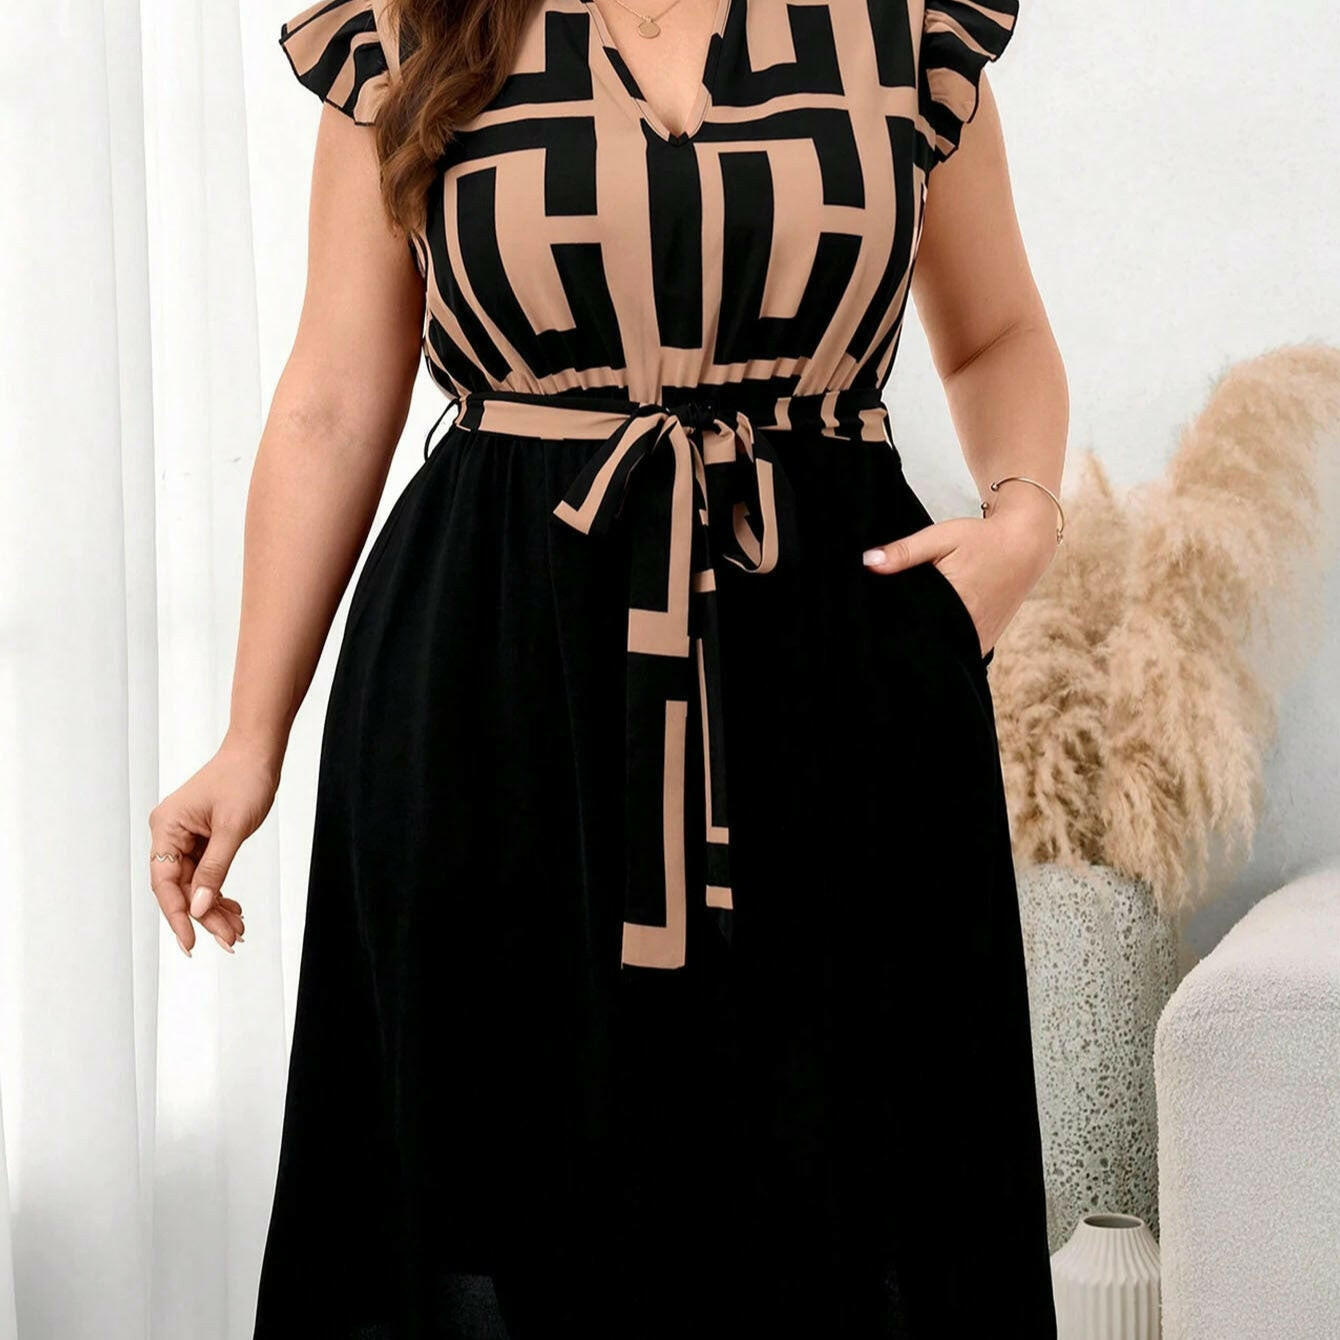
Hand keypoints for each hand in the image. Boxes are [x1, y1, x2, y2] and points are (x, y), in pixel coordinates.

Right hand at [147, 734, 280, 955]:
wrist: (259, 752)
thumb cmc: (245, 779)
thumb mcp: (233, 828)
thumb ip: (215, 869)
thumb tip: (198, 907)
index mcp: (167, 827)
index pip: (164, 883)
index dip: (177, 915)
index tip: (191, 942)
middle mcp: (170, 833)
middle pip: (180, 887)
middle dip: (205, 916)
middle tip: (229, 941)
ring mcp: (185, 836)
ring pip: (194, 884)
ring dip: (214, 908)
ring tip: (237, 930)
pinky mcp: (202, 838)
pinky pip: (205, 873)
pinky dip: (218, 891)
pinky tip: (234, 910)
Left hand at [861, 505, 1057, 656]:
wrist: (1025, 545)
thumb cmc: (981, 539)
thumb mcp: (940, 537)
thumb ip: (904, 552)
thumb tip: (867, 562)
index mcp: (955, 603)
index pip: (911, 629)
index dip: (889, 632)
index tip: (871, 630)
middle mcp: (969, 628)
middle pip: (925, 645)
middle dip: (903, 641)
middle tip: (879, 638)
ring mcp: (979, 640)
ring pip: (943, 654)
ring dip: (924, 648)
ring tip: (899, 642)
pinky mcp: (986, 643)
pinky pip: (959, 654)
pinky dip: (943, 650)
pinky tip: (926, 640)